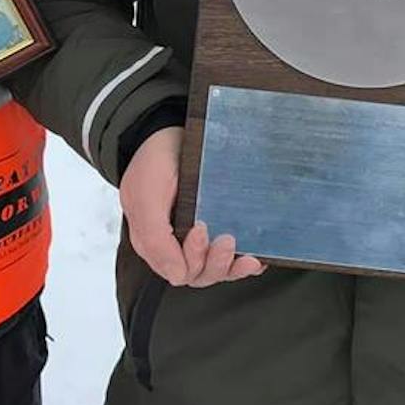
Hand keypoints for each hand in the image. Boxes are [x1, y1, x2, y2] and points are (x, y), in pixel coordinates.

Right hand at [119, 126, 264, 287]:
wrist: (167, 129)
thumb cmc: (154, 160)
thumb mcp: (146, 195)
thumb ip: (154, 238)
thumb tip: (177, 276)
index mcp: (156, 240)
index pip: (179, 270)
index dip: (193, 258)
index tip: (200, 228)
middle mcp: (178, 242)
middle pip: (200, 274)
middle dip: (216, 263)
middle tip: (227, 239)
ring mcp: (199, 235)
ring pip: (217, 269)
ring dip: (233, 266)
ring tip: (246, 254)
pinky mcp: (218, 223)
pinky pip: (234, 255)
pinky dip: (246, 260)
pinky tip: (258, 255)